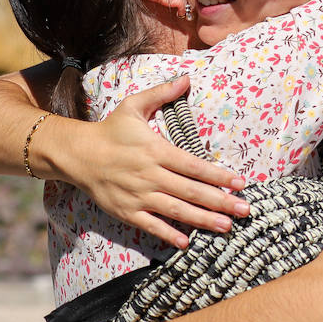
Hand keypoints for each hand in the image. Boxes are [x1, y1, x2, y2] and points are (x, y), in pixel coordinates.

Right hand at [67, 77, 247, 248]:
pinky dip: (168, 235)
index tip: (240, 183)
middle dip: (221, 202)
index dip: (219, 176)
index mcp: (156, 150)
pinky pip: (151, 225)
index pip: (194, 166)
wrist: (77, 154)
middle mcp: (150, 175)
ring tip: (226, 227)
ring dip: (203, 220)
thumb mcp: (133, 105)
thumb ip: (161, 93)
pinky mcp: (127, 211)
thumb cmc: (110, 130)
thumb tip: (186, 78)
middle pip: (191, 191)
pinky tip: (187, 243)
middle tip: (244, 211)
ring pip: (176, 210)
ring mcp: (139, 196)